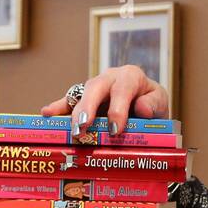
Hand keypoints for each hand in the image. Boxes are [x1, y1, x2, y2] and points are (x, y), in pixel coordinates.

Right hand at [40, 65, 169, 133]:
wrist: (145, 102)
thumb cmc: (152, 102)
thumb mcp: (160, 101)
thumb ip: (154, 104)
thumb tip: (142, 110)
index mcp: (130, 76)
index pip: (123, 89)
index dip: (118, 109)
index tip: (115, 130)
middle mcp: (109, 78)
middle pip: (96, 88)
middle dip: (89, 108)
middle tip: (84, 128)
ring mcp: (94, 87)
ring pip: (82, 95)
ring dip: (75, 114)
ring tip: (71, 131)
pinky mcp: (84, 97)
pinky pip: (69, 101)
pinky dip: (58, 107)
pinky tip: (47, 113)